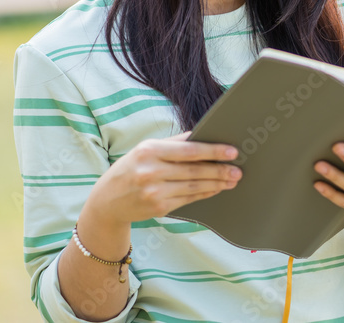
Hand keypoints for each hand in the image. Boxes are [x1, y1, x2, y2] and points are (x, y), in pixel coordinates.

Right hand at [84, 130, 242, 226]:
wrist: (106, 202)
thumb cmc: (129, 169)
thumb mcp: (145, 150)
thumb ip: (172, 143)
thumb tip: (201, 135)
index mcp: (149, 151)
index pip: (189, 151)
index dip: (213, 151)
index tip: (232, 152)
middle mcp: (151, 171)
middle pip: (194, 171)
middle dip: (220, 170)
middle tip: (238, 170)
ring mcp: (154, 192)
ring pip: (194, 187)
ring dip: (216, 184)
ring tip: (232, 180)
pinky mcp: (159, 208)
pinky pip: (188, 199)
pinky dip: (204, 194)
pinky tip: (215, 189)